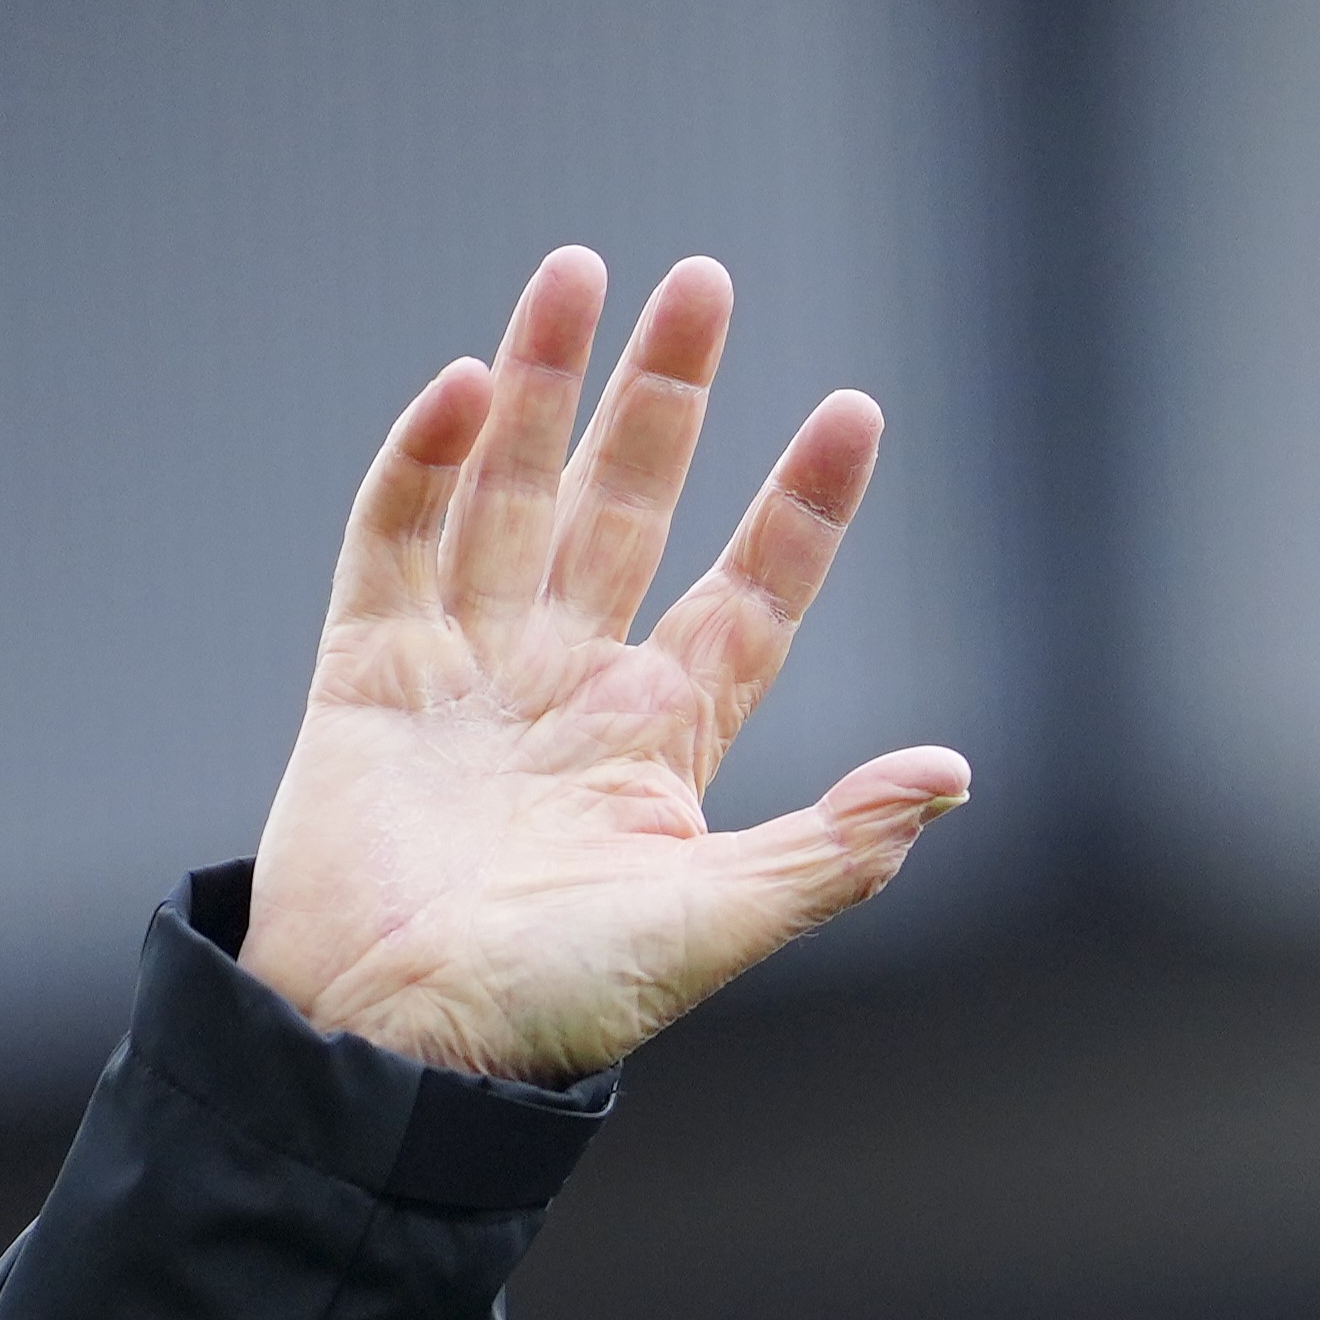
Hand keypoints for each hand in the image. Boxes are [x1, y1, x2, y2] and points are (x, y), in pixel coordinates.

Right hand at [244, 249, 970, 1083]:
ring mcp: (467, 673)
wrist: (391, 1050)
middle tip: (702, 281)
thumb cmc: (553, 1011)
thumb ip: (831, 851)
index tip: (854, 409)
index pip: (752, 595)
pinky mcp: (366, 676)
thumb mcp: (712, 926)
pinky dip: (426, 461)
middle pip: (629, 506)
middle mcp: (570, 688)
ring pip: (515, 493)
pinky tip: (472, 383)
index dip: (801, 506)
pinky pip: (395, 541)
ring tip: (582, 270)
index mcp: (663, 743)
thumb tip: (953, 776)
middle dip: (666, 396)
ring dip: (547, 385)